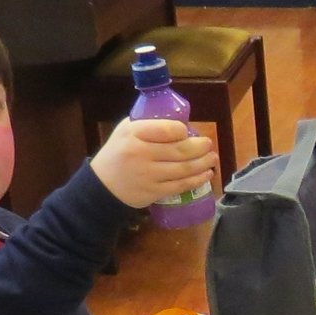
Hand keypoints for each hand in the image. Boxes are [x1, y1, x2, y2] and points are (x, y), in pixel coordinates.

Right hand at [91, 118, 217, 210]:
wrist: (102, 186)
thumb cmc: (117, 154)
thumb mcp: (124, 131)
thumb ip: (146, 124)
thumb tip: (178, 122)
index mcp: (134, 134)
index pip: (165, 130)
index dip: (181, 130)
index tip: (187, 131)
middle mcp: (142, 153)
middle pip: (180, 150)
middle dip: (200, 147)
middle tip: (209, 144)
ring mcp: (149, 175)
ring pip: (184, 169)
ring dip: (203, 163)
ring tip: (212, 158)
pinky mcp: (154, 191)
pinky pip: (181, 185)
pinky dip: (197, 179)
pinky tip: (206, 174)